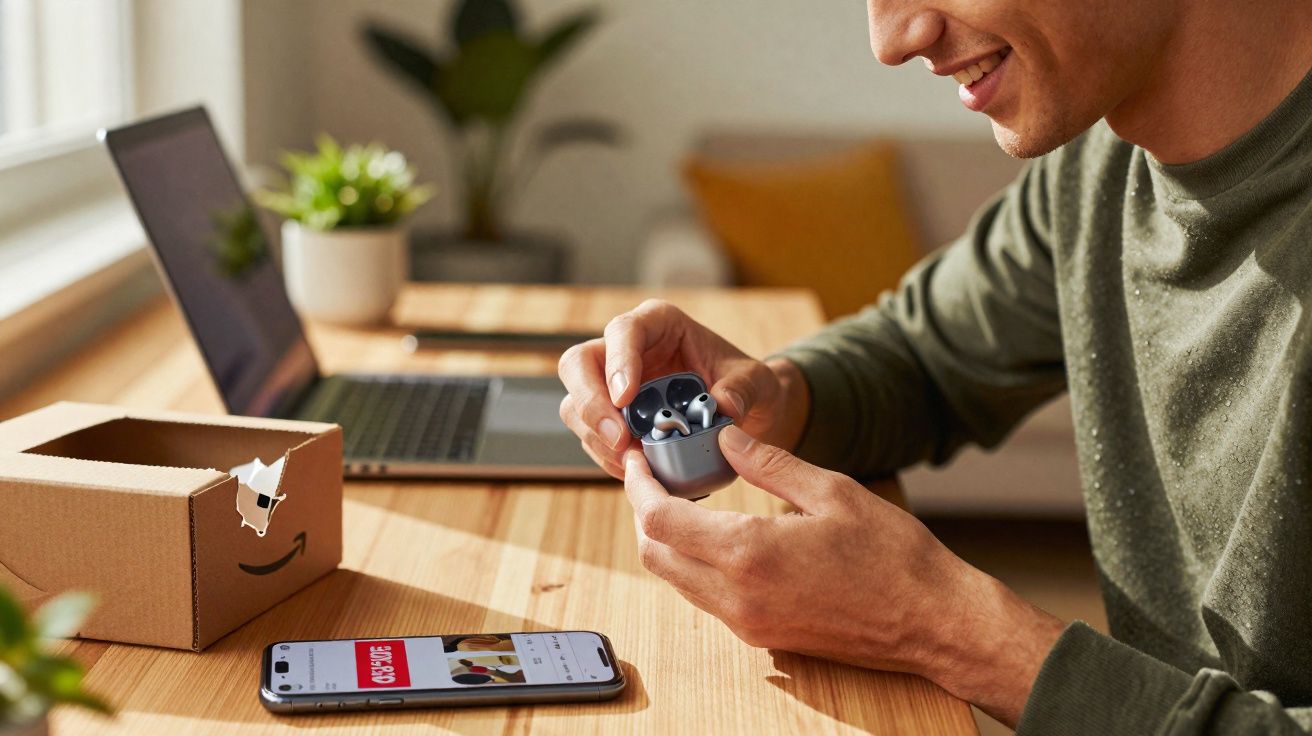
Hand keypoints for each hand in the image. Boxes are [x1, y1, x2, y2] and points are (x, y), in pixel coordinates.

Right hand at [558, 299, 809, 478]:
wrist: (746, 414)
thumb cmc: (747, 385)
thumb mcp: (757, 382)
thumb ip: (742, 389)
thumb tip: (722, 407)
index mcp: (658, 324)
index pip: (623, 331)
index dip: (618, 362)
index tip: (626, 398)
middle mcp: (625, 350)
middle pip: (578, 365)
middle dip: (591, 404)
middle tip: (620, 439)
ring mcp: (611, 386)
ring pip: (576, 405)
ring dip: (598, 438)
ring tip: (635, 462)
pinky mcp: (611, 419)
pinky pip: (592, 438)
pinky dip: (609, 458)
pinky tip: (636, 470)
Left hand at [624, 424, 1065, 725]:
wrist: (932, 622)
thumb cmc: (892, 555)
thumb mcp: (831, 490)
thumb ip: (769, 463)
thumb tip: (724, 435)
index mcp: (749, 553)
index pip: (659, 520)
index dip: (638, 486)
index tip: (638, 459)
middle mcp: (737, 596)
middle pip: (653, 554)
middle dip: (644, 512)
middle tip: (655, 475)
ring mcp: (746, 622)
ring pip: (675, 580)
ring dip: (667, 540)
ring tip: (684, 499)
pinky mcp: (761, 637)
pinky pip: (704, 598)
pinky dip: (694, 564)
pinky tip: (717, 534)